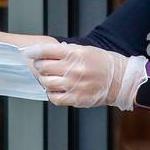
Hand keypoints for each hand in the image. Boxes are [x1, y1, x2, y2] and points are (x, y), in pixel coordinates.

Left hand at [20, 42, 147, 109]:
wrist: (122, 80)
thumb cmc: (104, 63)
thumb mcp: (86, 50)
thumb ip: (67, 51)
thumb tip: (46, 52)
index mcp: (75, 53)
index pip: (46, 51)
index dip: (34, 52)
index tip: (28, 53)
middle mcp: (73, 69)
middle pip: (43, 67)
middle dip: (40, 67)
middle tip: (42, 67)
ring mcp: (74, 85)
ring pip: (46, 83)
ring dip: (45, 81)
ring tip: (51, 79)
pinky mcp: (77, 99)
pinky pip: (54, 98)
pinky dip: (51, 94)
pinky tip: (56, 90)